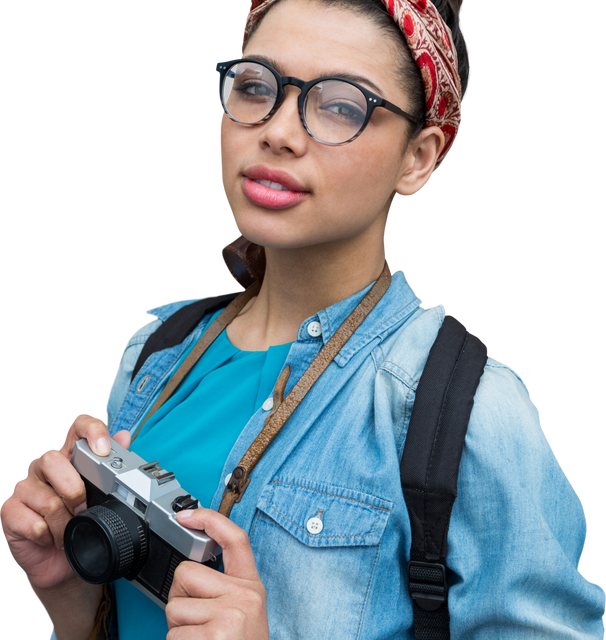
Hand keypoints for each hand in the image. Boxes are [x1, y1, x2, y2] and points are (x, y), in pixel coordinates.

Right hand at [0, 412, 131, 591]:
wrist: (61, 563)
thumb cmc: (81, 524)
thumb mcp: (102, 496)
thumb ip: (112, 464)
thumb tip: (124, 436)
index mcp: (69, 455)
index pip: (77, 425)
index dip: (91, 430)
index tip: (103, 450)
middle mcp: (43, 465)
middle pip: (53, 460)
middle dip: (75, 491)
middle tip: (83, 509)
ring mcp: (23, 487)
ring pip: (48, 499)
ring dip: (64, 522)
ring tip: (67, 529)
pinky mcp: (9, 510)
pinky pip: (33, 522)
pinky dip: (48, 536)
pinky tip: (49, 538)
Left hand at [166, 507, 269, 639]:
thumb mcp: (243, 614)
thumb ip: (224, 589)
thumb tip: (189, 572)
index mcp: (251, 587)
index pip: (235, 540)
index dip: (210, 519)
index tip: (187, 515)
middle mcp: (245, 596)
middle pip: (185, 574)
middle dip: (179, 600)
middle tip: (197, 624)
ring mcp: (231, 616)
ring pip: (174, 608)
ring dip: (177, 630)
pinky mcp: (215, 635)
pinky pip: (173, 635)